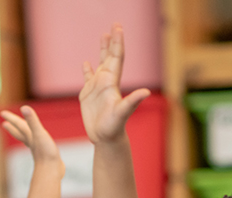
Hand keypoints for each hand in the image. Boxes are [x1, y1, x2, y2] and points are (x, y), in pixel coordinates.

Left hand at [0, 105, 63, 174]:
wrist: (51, 171)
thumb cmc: (45, 153)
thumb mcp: (39, 133)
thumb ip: (32, 121)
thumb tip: (24, 108)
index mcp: (29, 136)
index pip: (18, 124)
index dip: (11, 118)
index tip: (2, 113)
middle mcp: (32, 142)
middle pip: (19, 133)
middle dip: (13, 127)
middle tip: (5, 124)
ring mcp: (37, 149)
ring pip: (27, 140)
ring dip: (23, 135)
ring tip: (22, 133)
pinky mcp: (44, 155)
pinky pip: (38, 147)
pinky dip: (36, 144)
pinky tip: (39, 146)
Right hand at [79, 24, 150, 144]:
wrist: (106, 138)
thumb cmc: (114, 127)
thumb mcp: (123, 113)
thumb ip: (133, 101)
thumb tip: (146, 92)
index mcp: (113, 82)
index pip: (116, 58)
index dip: (117, 43)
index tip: (118, 28)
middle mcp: (106, 82)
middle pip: (110, 56)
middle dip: (112, 41)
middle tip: (114, 25)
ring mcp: (97, 88)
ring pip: (100, 64)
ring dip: (102, 50)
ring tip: (103, 35)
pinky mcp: (88, 96)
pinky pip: (87, 78)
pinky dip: (87, 70)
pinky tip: (86, 63)